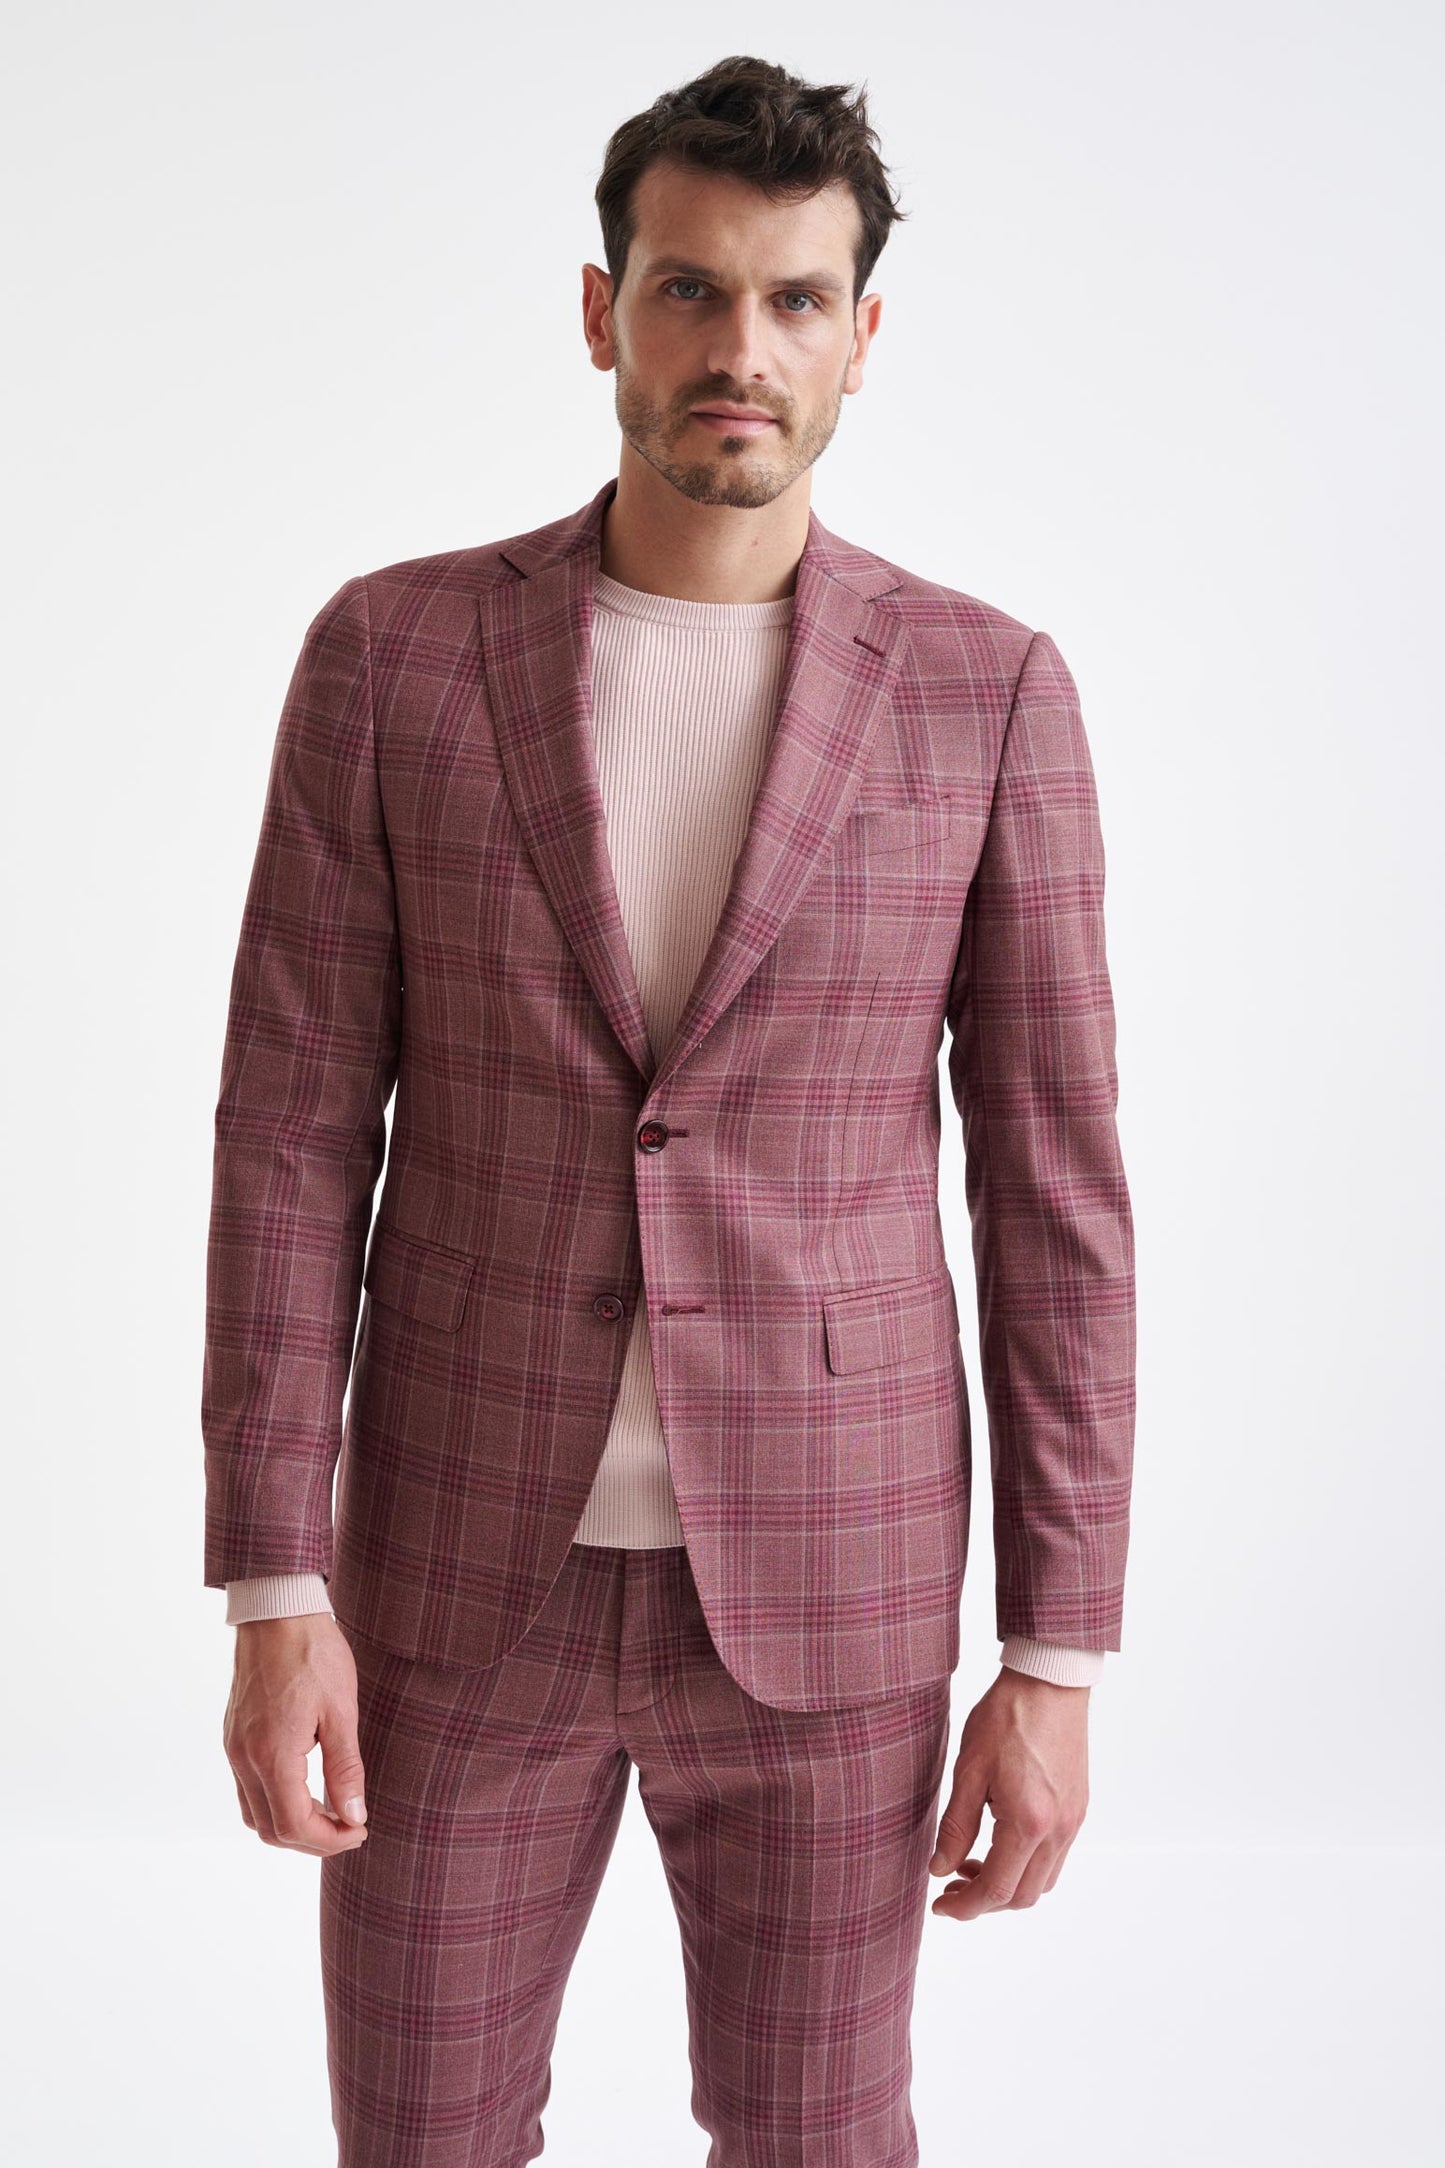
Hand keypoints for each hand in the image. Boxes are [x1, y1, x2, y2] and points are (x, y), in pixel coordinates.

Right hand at [223, 1614, 369, 1856]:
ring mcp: (234, 1748)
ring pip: (254, 1813)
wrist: (276, 1611)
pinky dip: (274, 1802)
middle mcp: (244, 1758)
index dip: (330, 1840)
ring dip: (289, 1824)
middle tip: (349, 1826)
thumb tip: (354, 1816)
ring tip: (330, 1812)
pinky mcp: (233, 1736)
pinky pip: (247, 1788)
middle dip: (311, 1840)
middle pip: (269, 1830)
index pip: (294, 1826)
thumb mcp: (341, 1711)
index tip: (360, 1830)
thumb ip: (346, 1769)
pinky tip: (305, 1788)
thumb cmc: (313, 1653)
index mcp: (272, 1755)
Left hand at [927, 1665, 1088, 1920]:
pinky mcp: (1077, 1808)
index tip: (940, 1905)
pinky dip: (1027, 1865)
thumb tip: (940, 1869)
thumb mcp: (968, 1769)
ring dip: (1007, 1886)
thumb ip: (955, 1826)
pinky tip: (1000, 1843)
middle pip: (1023, 1896)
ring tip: (971, 1864)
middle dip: (985, 1902)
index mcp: (1028, 1823)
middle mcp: (1058, 1830)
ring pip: (1043, 1881)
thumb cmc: (1007, 1716)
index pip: (996, 1890)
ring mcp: (1072, 1821)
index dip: (965, 1907)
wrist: (1049, 1680)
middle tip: (951, 1887)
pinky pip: (1054, 1857)